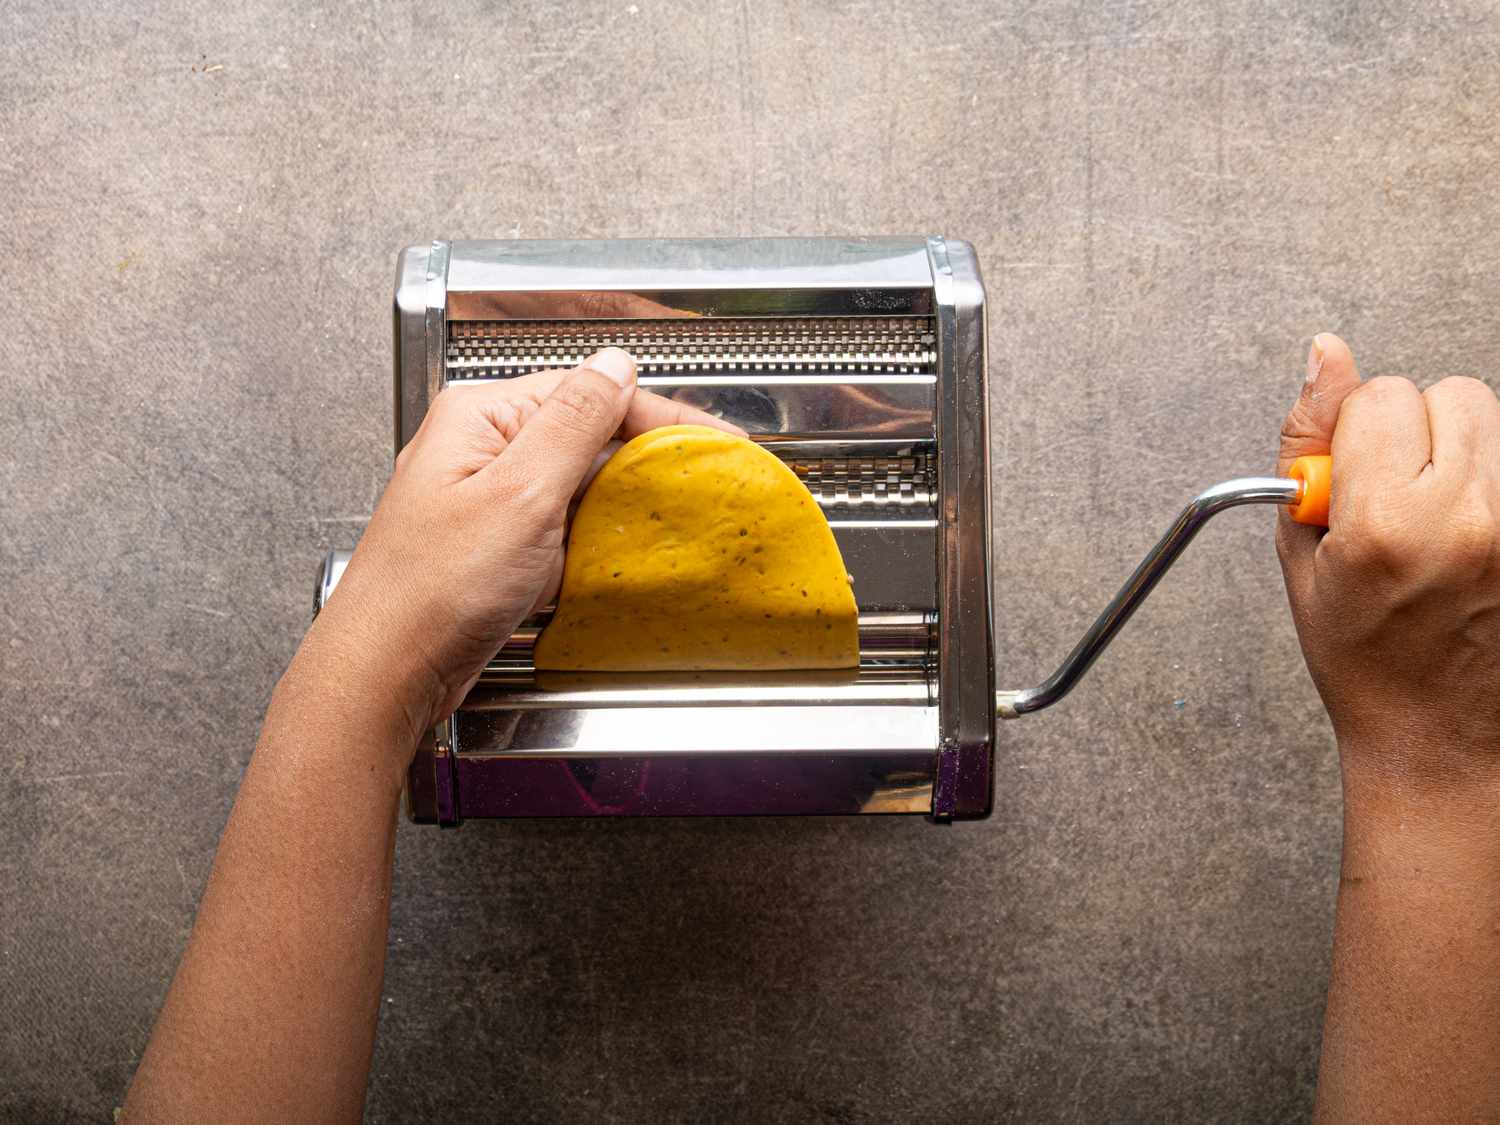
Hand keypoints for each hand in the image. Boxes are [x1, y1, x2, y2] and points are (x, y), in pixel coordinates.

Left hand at [310, 347, 739, 745]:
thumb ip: (573, 422)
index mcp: (482, 418)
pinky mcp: (498, 548)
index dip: (658, 414)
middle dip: (645, 459)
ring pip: (578, 485)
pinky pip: (563, 529)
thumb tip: (613, 366)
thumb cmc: (431, 588)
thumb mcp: (520, 492)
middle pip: (586, 436)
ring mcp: (489, 500)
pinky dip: (596, 541)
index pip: (589, 392)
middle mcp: (483, 451)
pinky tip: (621, 558)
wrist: (387, 671)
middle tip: (702, 482)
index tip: (710, 438)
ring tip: (674, 519)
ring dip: (624, 502)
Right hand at [1276, 333, 1499, 809]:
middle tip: (1401, 498)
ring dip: (1465, 450)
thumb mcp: (1303, 554)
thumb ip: (1307, 442)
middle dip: (1417, 430)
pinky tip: (1475, 533)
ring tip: (1442, 518)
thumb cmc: (1364, 655)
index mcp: (1387, 525)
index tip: (1353, 483)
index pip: (1381, 396)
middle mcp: (1470, 519)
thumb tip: (1325, 350)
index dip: (1355, 434)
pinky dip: (1493, 481)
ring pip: (1496, 419)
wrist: (1443, 736)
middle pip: (1450, 393)